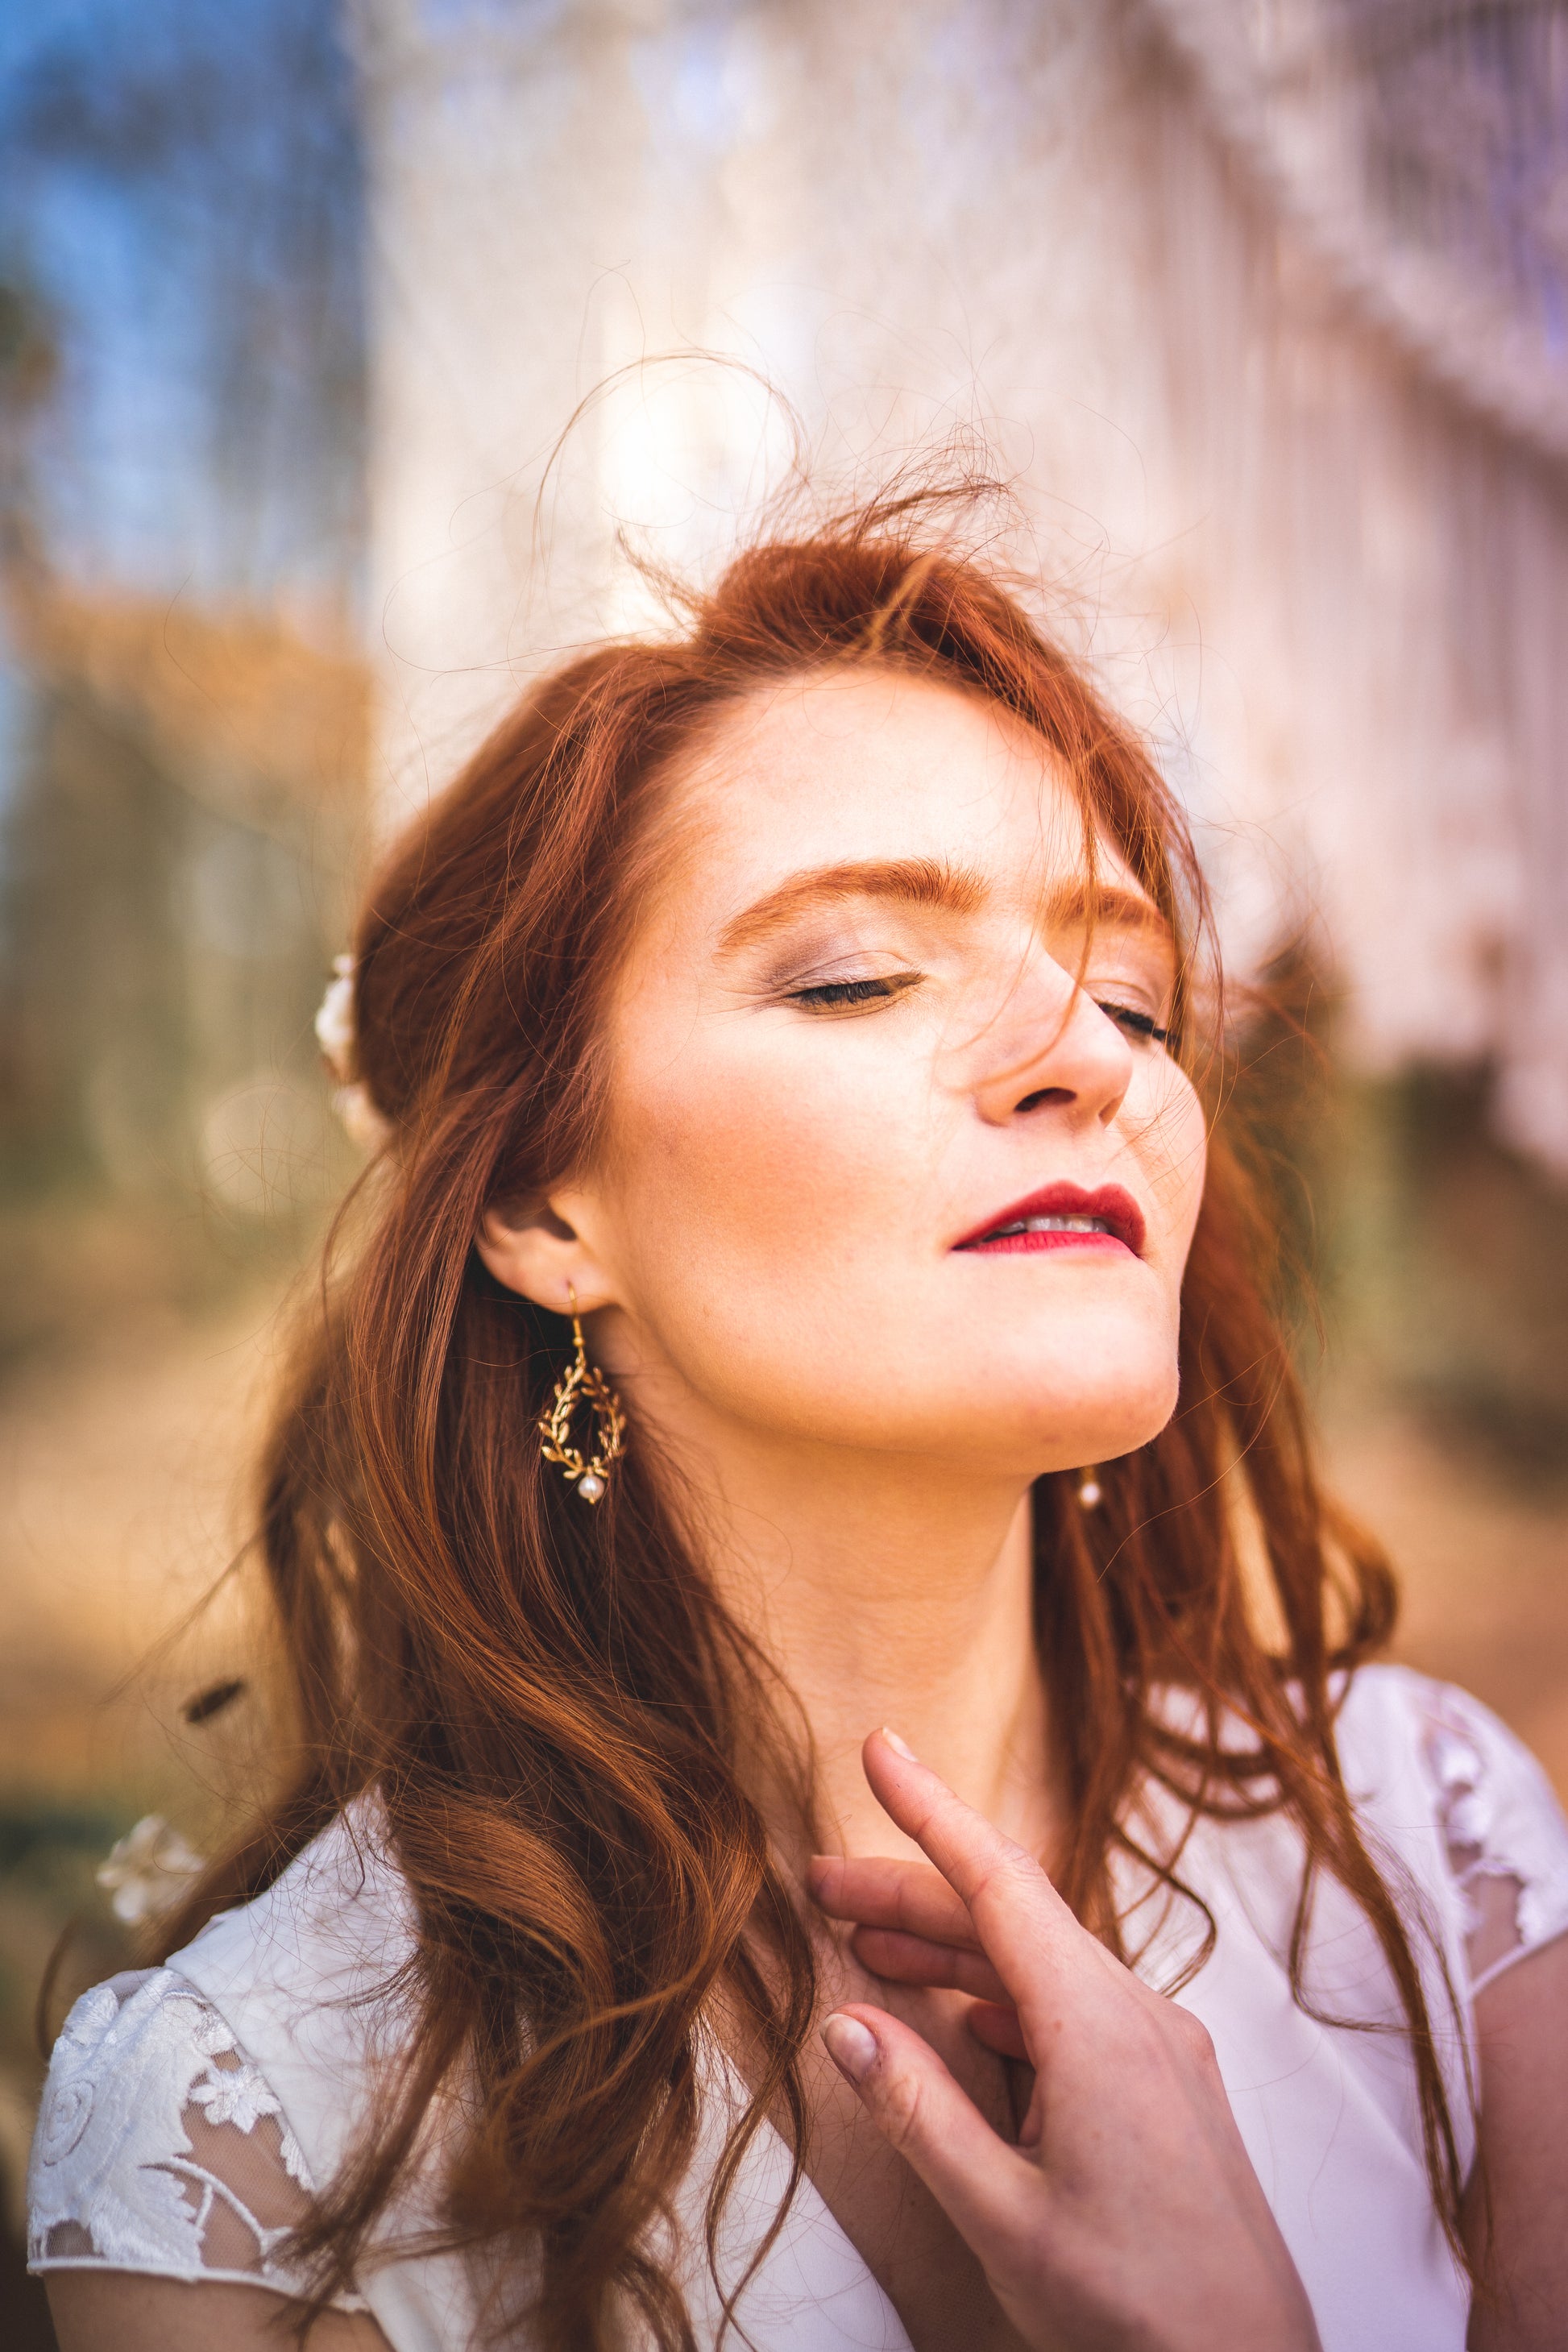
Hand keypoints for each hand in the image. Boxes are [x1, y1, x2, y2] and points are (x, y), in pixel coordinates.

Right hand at [808, 1731, 1319, 2351]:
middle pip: (1012, 1920)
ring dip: (954, 1949)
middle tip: (822, 1883)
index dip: (931, 1812)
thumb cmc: (1138, 2316)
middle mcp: (1139, 2018)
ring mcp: (1162, 2052)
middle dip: (913, 1893)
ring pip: (1042, 1964)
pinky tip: (961, 2013)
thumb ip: (920, 2112)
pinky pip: (1075, 2009)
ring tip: (867, 1944)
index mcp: (1100, 2028)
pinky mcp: (1170, 2091)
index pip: (1000, 1885)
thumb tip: (845, 2025)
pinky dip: (1003, 1996)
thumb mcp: (1004, 2219)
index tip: (881, 1749)